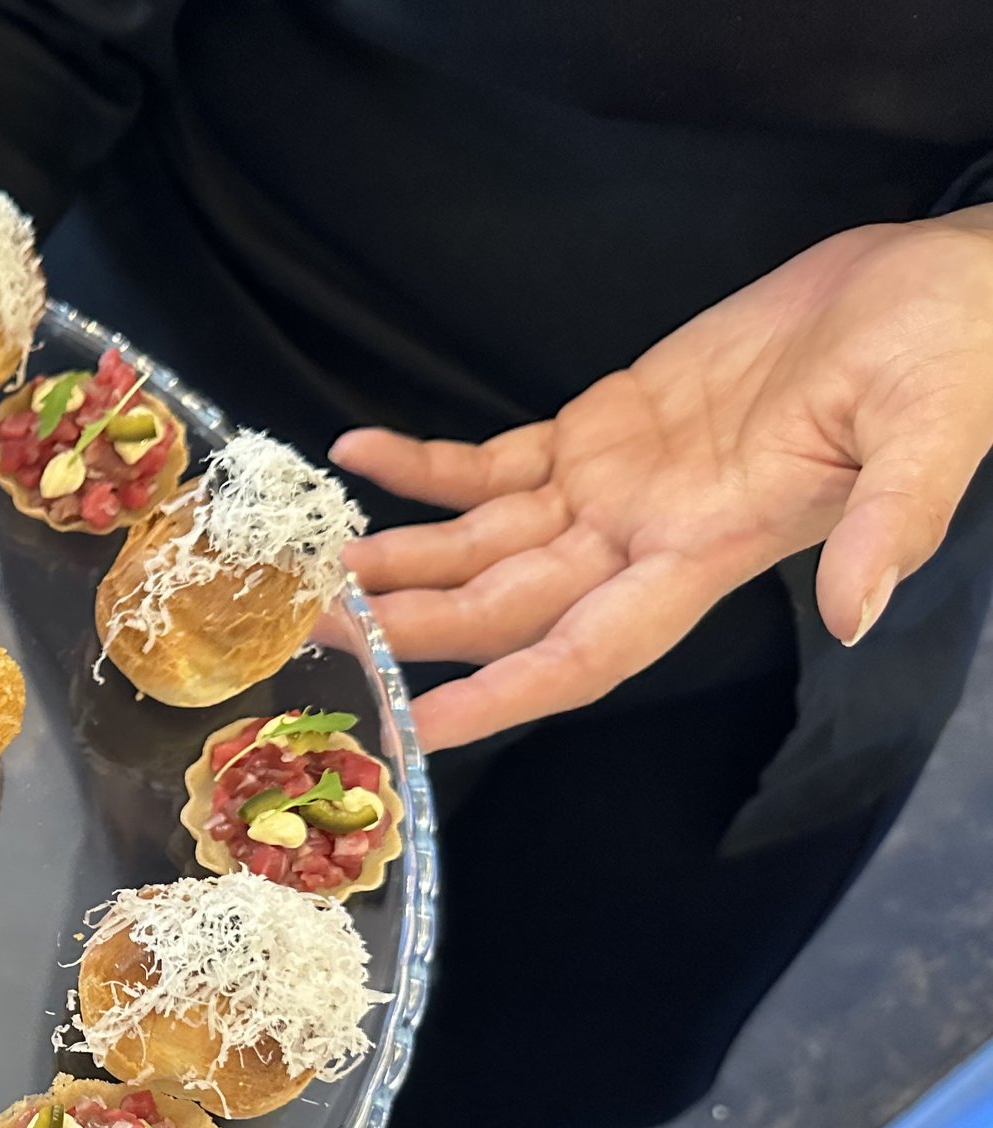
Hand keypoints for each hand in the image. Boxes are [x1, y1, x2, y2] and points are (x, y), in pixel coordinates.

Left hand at [332, 207, 992, 750]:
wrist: (938, 283)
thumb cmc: (948, 355)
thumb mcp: (931, 430)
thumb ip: (888, 523)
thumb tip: (856, 611)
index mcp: (709, 555)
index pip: (587, 653)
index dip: (506, 695)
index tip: (422, 726)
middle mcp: (645, 537)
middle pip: (504, 606)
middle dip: (412, 628)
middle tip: (316, 631)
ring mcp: (616, 485)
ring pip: (482, 543)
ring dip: (402, 558)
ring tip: (316, 565)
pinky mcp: (604, 424)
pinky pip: (493, 460)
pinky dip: (426, 463)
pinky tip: (361, 453)